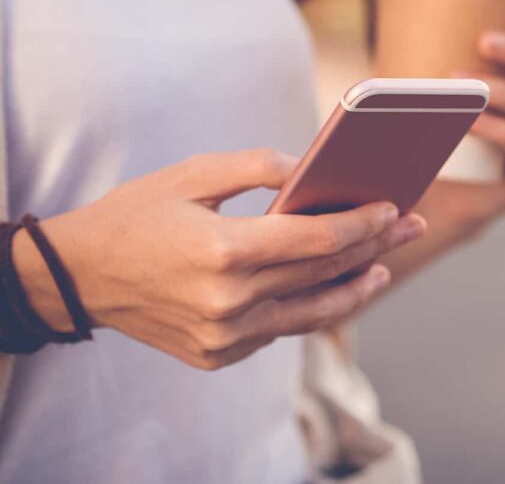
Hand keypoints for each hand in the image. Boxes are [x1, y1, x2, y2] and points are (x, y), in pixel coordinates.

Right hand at [13, 148, 425, 369]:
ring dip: (355, 289)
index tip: (394, 207)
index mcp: (223, 251)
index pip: (317, 239)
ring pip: (311, 312)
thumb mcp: (193, 174)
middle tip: (410, 226)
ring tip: (384, 269)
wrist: (77, 278)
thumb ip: (258, 166)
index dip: (363, 223)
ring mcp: (224, 335)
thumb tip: (313, 168)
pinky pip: (279, 329)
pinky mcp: (217, 354)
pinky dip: (310, 307)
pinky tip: (333, 288)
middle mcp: (228, 301)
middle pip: (323, 272)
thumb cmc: (138, 214)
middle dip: (375, 246)